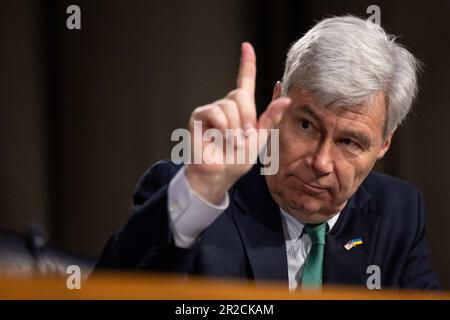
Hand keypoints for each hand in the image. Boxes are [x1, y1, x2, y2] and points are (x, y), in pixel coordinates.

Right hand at [185, 42, 290, 203]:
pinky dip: (222, 128)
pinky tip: (219, 139)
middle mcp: (226, 106)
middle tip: (243, 137)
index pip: (244, 82)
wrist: (218, 174)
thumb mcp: (259, 140)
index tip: (246, 47)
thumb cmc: (236, 160)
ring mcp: (212, 110)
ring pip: (229, 105)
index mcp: (241, 110)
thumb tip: (286, 99)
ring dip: (234, 128)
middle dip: (246, 118)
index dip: (246, 64)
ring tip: (230, 142)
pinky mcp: (200, 115)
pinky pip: (216, 112)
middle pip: (240, 95)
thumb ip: (270, 119)